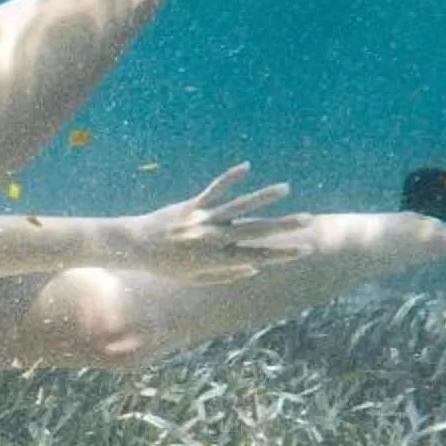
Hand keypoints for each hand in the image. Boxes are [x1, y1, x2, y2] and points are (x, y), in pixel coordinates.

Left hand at [125, 163, 297, 281]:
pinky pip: (215, 190)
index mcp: (218, 259)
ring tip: (285, 188)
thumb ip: (225, 275)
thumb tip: (254, 267)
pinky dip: (230, 178)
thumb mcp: (196, 279)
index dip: (284, 253)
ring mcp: (204, 221)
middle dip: (284, 226)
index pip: (259, 256)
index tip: (306, 249)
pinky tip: (247, 167)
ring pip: (239, 207)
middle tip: (308, 219)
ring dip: (263, 197)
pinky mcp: (192, 206)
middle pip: (256, 231)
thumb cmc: (166, 266)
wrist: (136, 247)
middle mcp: (214, 240)